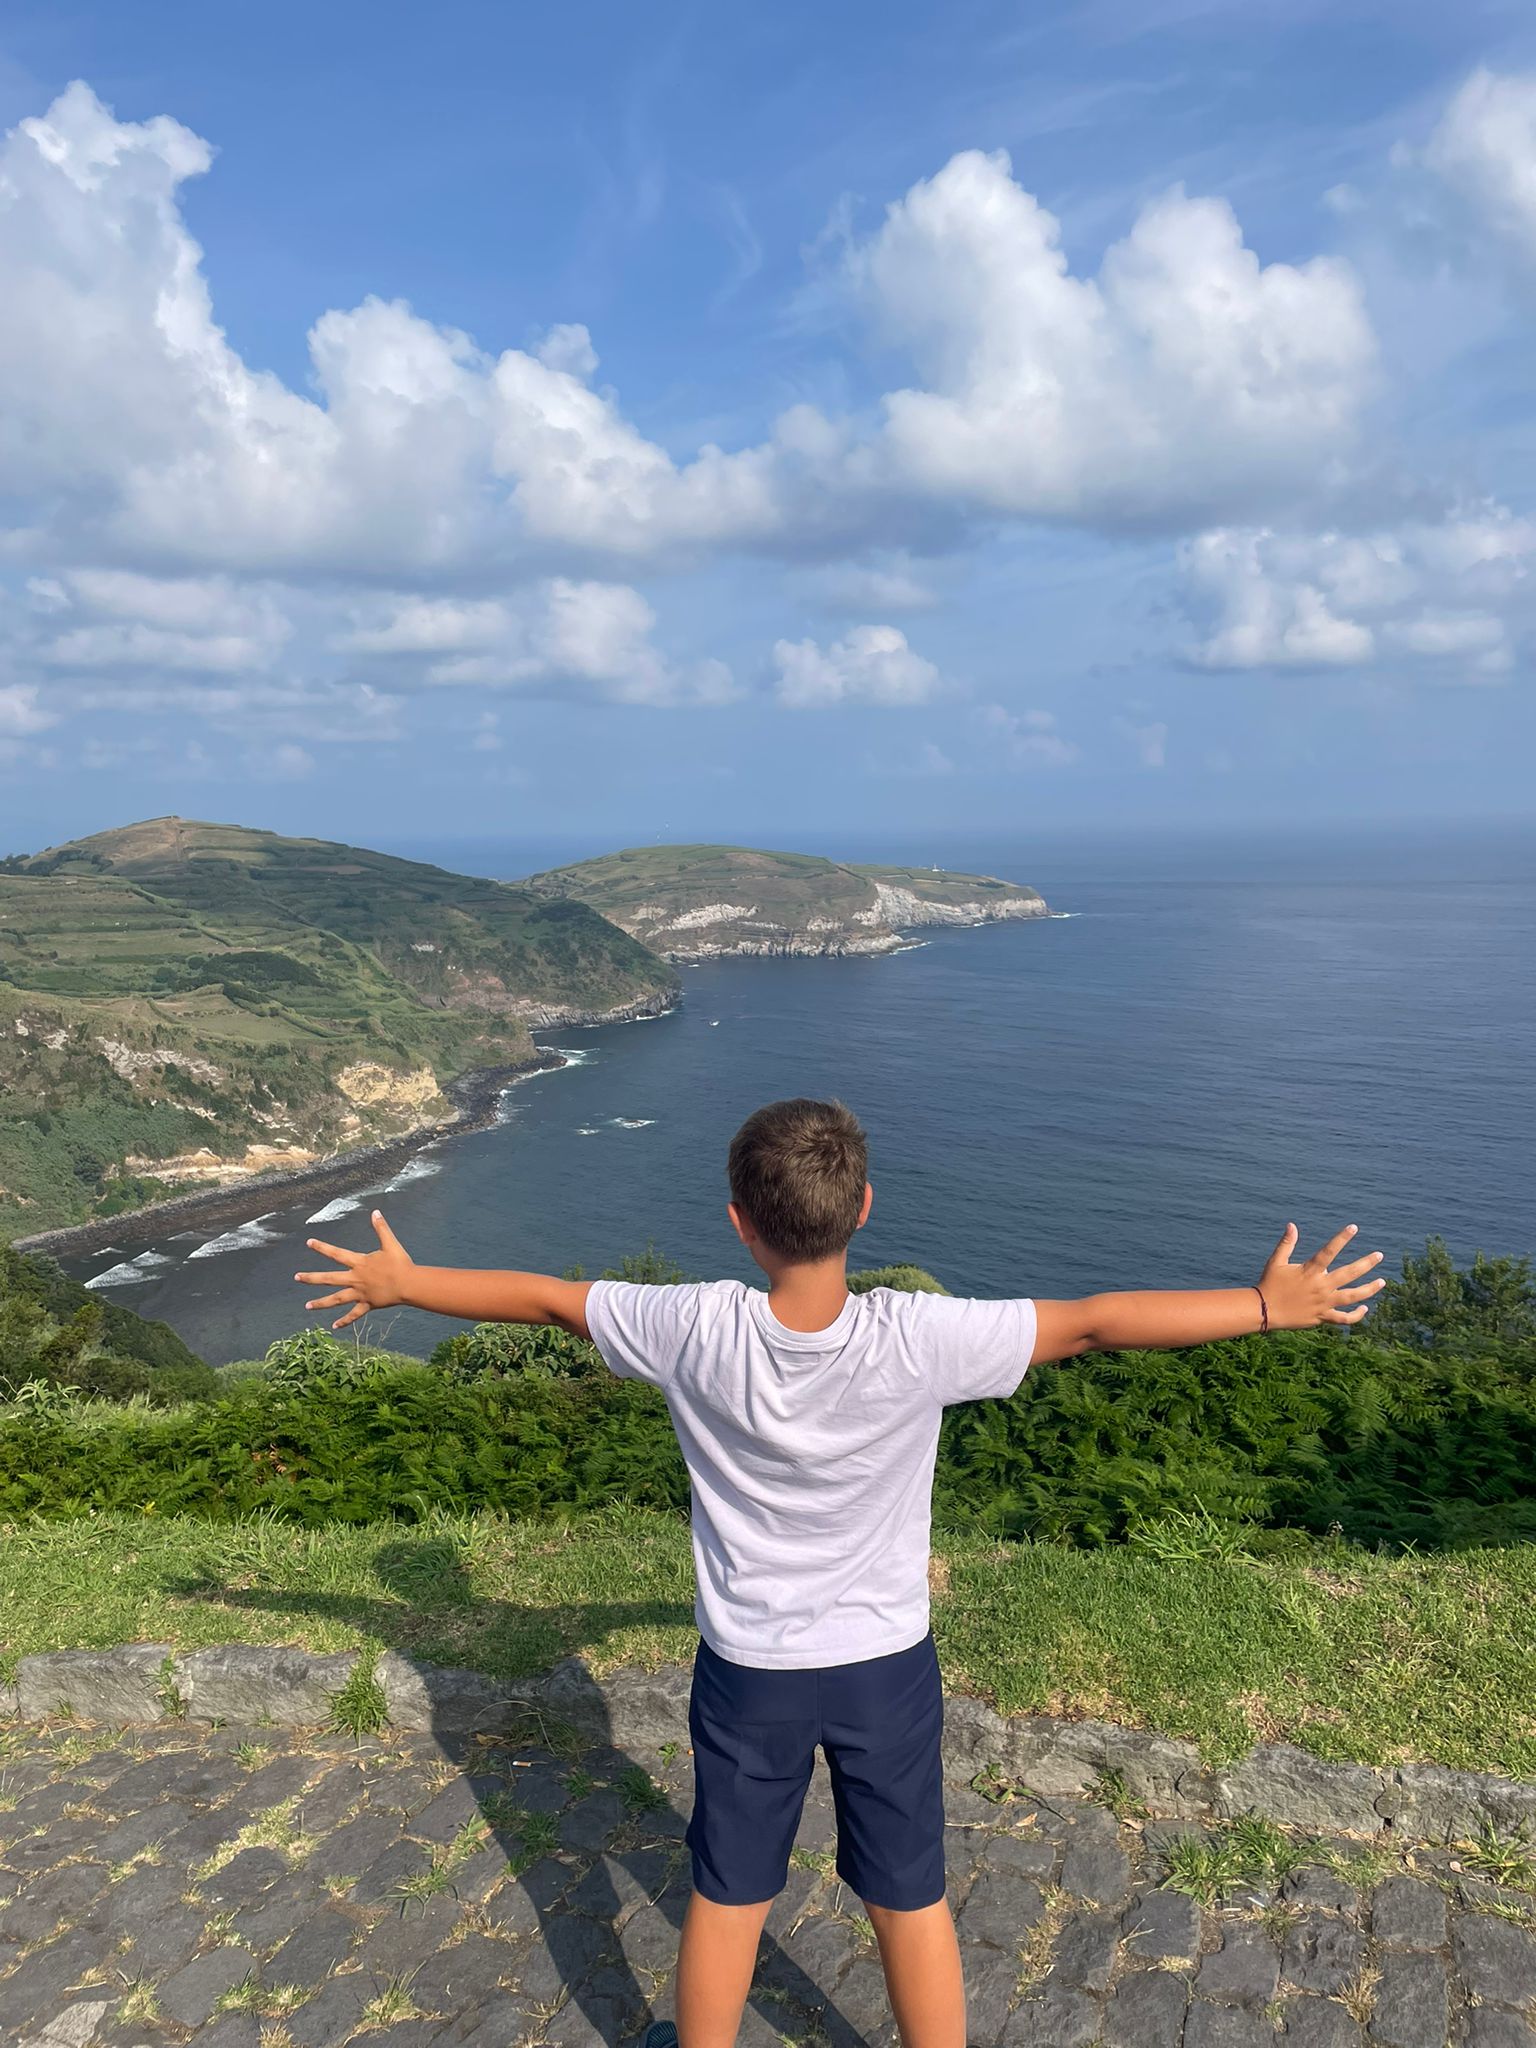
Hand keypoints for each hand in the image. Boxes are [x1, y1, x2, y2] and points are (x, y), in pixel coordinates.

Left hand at [296, 1211, 413, 1329]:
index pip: (336, 1254)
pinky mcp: (367, 1304)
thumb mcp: (390, 1243)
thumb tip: (375, 1212)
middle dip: (311, 1278)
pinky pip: (354, 1314)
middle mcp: (356, 1279)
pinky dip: (344, 1321)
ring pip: (337, 1299)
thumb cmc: (401, 1263)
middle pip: (329, 1279)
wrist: (409, 1284)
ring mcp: (360, 1293)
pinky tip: (334, 1327)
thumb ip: (381, 1228)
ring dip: (321, 1303)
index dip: (322, 1247)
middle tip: (296, 1277)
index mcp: (359, 1263)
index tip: (309, 1243)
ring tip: (307, 1307)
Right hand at [1259, 1222, 1385, 1329]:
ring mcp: (1323, 1303)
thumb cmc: (1269, 1283)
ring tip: (1382, 1282)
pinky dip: (1356, 1315)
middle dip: (1366, 1263)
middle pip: (1349, 1273)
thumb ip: (1286, 1244)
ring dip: (1369, 1289)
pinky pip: (1344, 1318)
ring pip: (1353, 1297)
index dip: (1342, 1238)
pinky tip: (1365, 1308)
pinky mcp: (1322, 1317)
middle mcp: (1320, 1286)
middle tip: (1379, 1255)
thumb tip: (1292, 1225)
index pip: (1329, 1251)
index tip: (1354, 1228)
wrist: (1264, 1311)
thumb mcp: (1276, 1261)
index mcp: (1309, 1271)